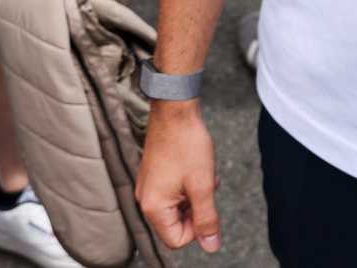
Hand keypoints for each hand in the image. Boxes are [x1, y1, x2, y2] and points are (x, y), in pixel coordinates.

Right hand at [137, 103, 222, 252]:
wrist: (175, 109)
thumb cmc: (187, 144)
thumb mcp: (203, 186)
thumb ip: (207, 219)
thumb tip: (211, 247)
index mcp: (153, 207)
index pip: (177, 240)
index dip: (197, 228)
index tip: (206, 204)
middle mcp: (145, 199)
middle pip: (176, 224)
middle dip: (196, 209)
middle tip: (205, 186)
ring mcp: (148, 186)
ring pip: (177, 207)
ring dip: (194, 196)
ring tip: (202, 174)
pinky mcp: (153, 175)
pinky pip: (173, 192)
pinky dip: (188, 185)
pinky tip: (196, 167)